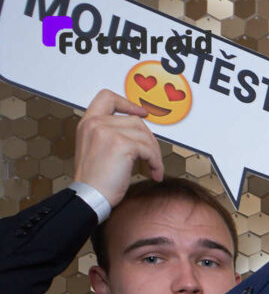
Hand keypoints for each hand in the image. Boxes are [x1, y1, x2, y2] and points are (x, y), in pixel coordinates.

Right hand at [72, 89, 162, 203]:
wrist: (90, 196)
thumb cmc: (95, 180)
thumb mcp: (97, 149)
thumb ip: (110, 135)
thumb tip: (139, 132)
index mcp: (87, 123)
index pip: (107, 97)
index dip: (127, 103)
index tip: (141, 113)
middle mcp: (95, 123)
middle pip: (135, 120)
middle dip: (149, 140)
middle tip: (153, 157)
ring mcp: (107, 132)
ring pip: (145, 135)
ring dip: (155, 153)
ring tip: (153, 168)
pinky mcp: (121, 144)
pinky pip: (149, 150)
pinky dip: (156, 162)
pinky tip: (154, 173)